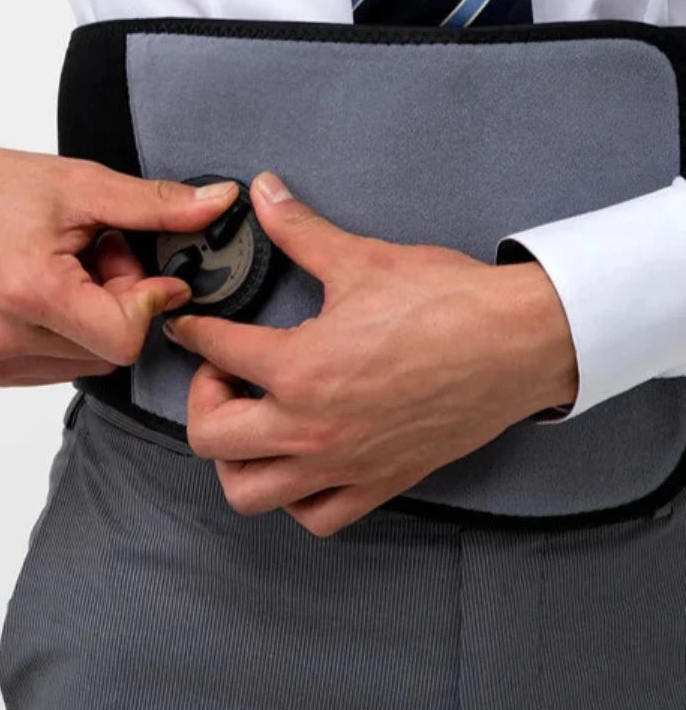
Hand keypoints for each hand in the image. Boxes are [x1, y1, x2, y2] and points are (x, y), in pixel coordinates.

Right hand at [0, 139, 239, 385]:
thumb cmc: (0, 189)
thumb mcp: (84, 185)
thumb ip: (157, 203)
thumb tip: (222, 204)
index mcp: (28, 291)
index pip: (125, 338)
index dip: (146, 302)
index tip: (140, 266)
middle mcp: (2, 337)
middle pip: (110, 351)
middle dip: (119, 306)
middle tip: (95, 258)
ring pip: (87, 363)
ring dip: (93, 323)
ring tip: (67, 274)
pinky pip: (56, 368)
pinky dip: (65, 336)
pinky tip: (45, 297)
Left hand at [164, 171, 578, 536]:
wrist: (519, 344)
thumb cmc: (445, 303)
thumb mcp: (361, 259)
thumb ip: (300, 230)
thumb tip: (264, 191)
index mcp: (299, 367)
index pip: (215, 350)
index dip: (193, 330)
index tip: (190, 324)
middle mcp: (311, 427)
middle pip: (209, 439)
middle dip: (201, 401)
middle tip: (223, 374)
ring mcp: (342, 464)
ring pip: (250, 493)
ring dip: (235, 459)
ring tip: (251, 423)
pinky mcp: (378, 483)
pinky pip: (315, 518)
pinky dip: (294, 500)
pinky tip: (299, 464)